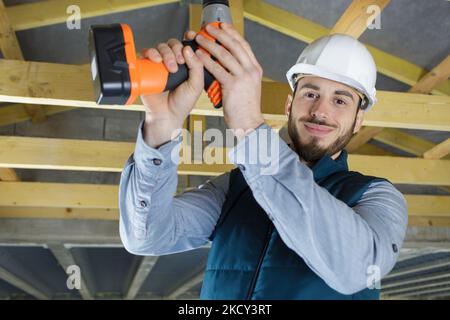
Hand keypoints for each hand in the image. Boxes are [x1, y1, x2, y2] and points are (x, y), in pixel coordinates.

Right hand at [140, 31, 203, 147]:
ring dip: (166, 53)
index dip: (188, 38)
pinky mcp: (146, 68)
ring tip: (170, 68)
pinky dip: (150, 53)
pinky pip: (145, 54)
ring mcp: (158, 64)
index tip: (191, 37)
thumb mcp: (196, 85)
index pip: (186, 45)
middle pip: (173, 43)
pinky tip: (156, 61)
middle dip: (176, 50)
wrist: (167, 116)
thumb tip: (189, 49)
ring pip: (160, 47)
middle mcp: (172, 61)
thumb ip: (197, 67)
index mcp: (186, 64)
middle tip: (179, 62)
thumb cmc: (182, 103)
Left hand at [194, 23, 264, 138]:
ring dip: (210, 44)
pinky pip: (217, 69)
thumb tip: (228, 63)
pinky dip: (206, 60)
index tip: (222, 25)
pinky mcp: (232, 85)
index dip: (232, 33)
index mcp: (255, 69)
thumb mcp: (248, 87)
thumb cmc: (245, 108)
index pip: (244, 45)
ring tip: (199, 39)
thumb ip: (240, 74)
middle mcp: (251, 70)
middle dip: (219, 34)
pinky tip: (198, 56)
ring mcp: (243, 77)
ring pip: (224, 54)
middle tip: (208, 28)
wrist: (248, 124)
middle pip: (234, 45)